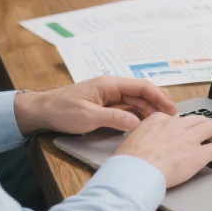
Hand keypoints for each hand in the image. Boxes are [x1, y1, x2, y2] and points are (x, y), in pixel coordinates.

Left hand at [13, 76, 176, 135]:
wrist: (41, 111)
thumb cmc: (61, 109)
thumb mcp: (88, 116)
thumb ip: (114, 119)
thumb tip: (137, 123)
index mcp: (109, 84)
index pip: (141, 86)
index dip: (159, 97)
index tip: (171, 109)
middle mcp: (111, 88)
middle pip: (141, 95)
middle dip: (157, 106)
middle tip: (171, 121)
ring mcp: (108, 98)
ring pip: (135, 104)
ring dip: (148, 113)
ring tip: (161, 125)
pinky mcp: (104, 107)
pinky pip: (126, 111)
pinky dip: (136, 117)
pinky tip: (143, 126)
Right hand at [114, 111, 211, 186]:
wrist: (134, 171)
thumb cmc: (128, 162)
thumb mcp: (132, 139)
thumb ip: (144, 136)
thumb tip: (144, 142)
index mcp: (159, 120)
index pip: (177, 118)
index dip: (184, 126)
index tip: (185, 132)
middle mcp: (176, 125)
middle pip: (198, 119)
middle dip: (205, 124)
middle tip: (209, 133)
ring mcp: (188, 139)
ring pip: (211, 127)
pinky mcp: (197, 155)